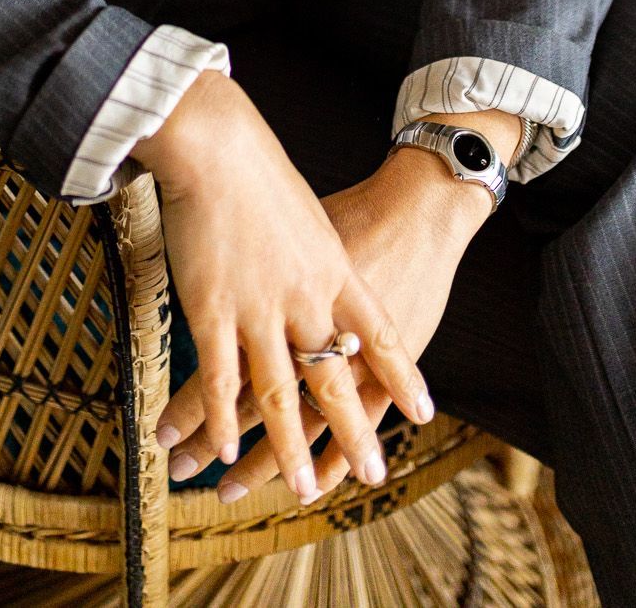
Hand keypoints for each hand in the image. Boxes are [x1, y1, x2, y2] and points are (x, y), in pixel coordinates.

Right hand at [134, 70, 434, 503]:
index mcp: (336, 270)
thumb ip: (320, 254)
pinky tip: (224, 450)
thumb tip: (326, 272)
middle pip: (334, 380)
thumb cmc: (261, 170)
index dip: (400, 376)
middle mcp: (306, 298)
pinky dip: (225, 419)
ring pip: (279, 395)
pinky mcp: (214, 310)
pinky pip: (223, 380)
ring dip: (285, 448)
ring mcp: (260, 309)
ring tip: (294, 490)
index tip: (421, 412)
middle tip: (372, 475)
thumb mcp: (311, 214)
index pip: (381, 336)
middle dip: (354, 434)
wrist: (220, 145)